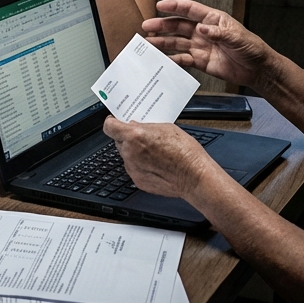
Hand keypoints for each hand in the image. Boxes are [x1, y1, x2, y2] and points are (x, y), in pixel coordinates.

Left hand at [103, 117, 219, 197]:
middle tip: (143, 137)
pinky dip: (141, 166)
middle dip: (128, 139)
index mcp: (134, 136)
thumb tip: (134, 127)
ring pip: (127, 156)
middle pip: (119, 141)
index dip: (112, 123)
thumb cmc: (185, 152)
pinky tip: (156, 165)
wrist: (194, 177)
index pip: (110, 127)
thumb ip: (145, 127)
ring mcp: (132, 168)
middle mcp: (130, 153)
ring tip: (155, 153)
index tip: (116, 121)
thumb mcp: (166, 128)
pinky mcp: (138, 181)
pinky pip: (134, 169)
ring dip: (135, 153)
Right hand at [142, 0, 274, 89]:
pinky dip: (172, 59)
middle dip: (162, 25)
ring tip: (149, 42)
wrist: (257, 69)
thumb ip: (219, 33)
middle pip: (179, 25)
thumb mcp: (238, 38)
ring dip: (163, 42)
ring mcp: (201, 46)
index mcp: (213, 19)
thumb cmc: (252, 49)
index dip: (174, 6)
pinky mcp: (200, 61)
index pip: (190, 9)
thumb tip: (203, 28)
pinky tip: (162, 59)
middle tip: (147, 25)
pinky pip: (183, 59)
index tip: (160, 5)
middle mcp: (204, 31)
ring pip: (177, 42)